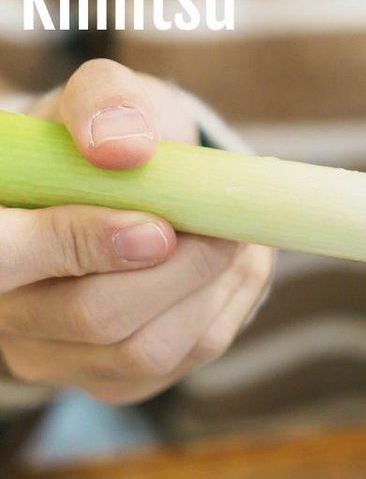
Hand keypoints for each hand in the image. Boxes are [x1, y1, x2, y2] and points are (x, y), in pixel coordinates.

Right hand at [0, 59, 273, 403]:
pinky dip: (224, 306)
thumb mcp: (106, 97)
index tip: (159, 228)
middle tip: (223, 227)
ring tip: (229, 238)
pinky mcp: (114, 381)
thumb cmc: (109, 139)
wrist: (136, 185)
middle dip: (180, 269)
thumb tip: (123, 148)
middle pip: (94, 316)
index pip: (3, 258)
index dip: (80, 246)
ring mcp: (56, 356)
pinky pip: (186, 358)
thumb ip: (104, 103)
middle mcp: (6, 309)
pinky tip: (229, 267)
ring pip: (147, 349)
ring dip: (209, 289)